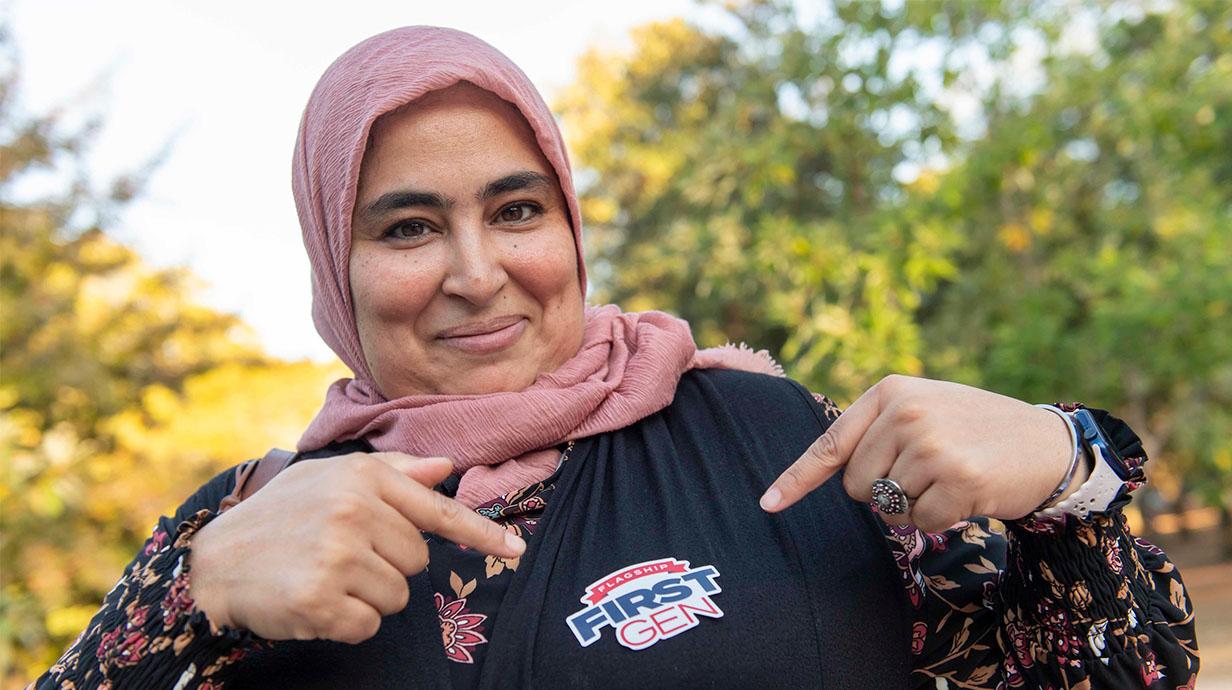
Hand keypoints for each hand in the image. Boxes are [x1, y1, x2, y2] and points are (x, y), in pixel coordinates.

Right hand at [188, 453, 523, 642]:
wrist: (211, 561)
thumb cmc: (279, 515)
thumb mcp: (330, 478)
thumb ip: (393, 472)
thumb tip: (445, 465)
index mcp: (363, 478)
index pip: (435, 511)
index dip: (481, 534)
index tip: (517, 551)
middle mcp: (354, 511)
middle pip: (417, 561)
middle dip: (387, 565)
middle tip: (340, 555)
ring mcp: (337, 556)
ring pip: (397, 596)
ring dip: (367, 597)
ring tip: (324, 576)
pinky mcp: (321, 600)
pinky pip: (368, 626)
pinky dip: (346, 623)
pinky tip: (314, 602)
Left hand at [759, 375, 1087, 531]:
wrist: (1048, 443)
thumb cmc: (977, 429)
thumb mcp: (925, 409)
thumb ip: (880, 430)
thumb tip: (832, 469)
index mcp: (892, 392)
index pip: (832, 442)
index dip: (797, 478)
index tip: (768, 504)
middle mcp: (907, 413)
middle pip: (857, 486)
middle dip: (884, 493)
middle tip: (927, 474)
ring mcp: (931, 444)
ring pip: (889, 508)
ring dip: (918, 506)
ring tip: (953, 477)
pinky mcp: (957, 477)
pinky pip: (921, 522)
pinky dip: (941, 520)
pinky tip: (968, 494)